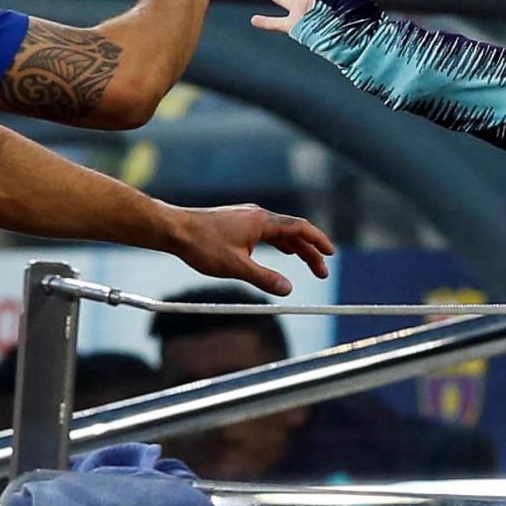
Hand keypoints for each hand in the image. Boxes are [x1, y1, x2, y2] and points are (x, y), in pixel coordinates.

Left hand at [166, 204, 334, 296]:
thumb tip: (288, 290)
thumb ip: (264, 278)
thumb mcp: (236, 267)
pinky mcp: (238, 222)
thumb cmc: (202, 245)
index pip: (300, 228)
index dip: (318, 241)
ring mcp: (247, 217)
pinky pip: (267, 233)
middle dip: (310, 251)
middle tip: (322, 272)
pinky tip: (283, 253)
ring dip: (296, 249)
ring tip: (309, 264)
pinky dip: (280, 244)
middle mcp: (258, 215)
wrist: (175, 229)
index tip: (331, 254)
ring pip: (280, 233)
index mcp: (262, 221)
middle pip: (293, 232)